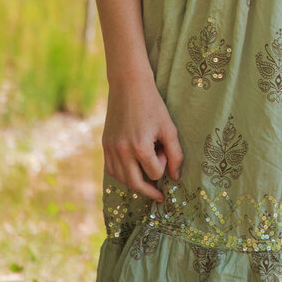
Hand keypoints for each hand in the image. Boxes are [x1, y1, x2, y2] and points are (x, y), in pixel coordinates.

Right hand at [101, 72, 183, 201]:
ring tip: (146, 181)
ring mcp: (110, 149)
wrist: (128, 85)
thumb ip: (175, 154)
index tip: (164, 148)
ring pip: (122, 179)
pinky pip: (111, 170)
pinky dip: (122, 175)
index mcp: (140, 147)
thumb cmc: (152, 105)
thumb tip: (176, 177)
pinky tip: (131, 172)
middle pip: (136, 184)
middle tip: (159, 196)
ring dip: (135, 184)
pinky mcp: (104, 145)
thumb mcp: (169, 128)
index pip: (155, 172)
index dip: (164, 163)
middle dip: (150, 191)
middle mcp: (122, 151)